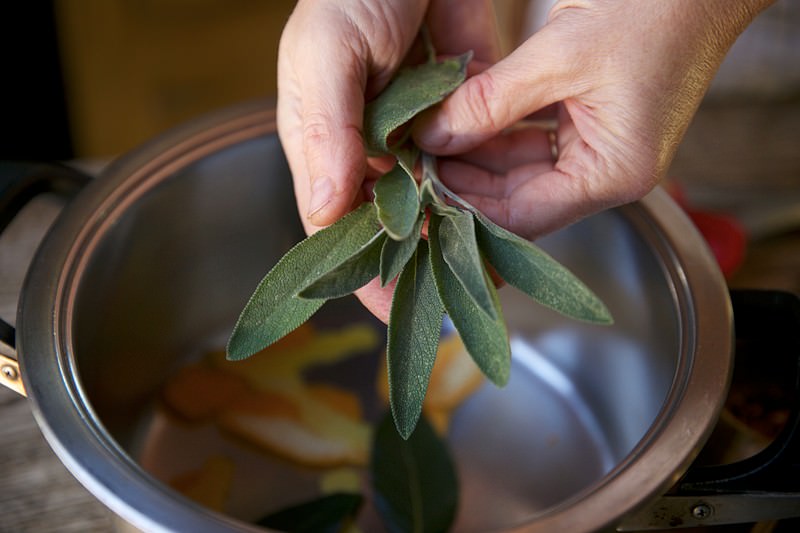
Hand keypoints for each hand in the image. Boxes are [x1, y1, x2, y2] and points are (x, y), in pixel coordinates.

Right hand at [277, 0, 501, 321]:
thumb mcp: (325, 49)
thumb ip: (324, 126)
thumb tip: (326, 210)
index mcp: (327, 143)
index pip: (339, 223)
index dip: (362, 268)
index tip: (393, 309)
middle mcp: (372, 148)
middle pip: (395, 222)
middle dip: (422, 263)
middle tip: (454, 304)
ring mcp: (418, 134)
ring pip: (440, 200)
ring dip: (462, 236)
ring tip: (490, 278)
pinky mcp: (460, 112)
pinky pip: (477, 161)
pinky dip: (492, 190)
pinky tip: (513, 223)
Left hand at [412, 0, 773, 238]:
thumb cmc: (649, 9)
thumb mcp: (557, 57)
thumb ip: (490, 103)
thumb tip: (433, 136)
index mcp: (614, 173)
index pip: (526, 217)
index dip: (468, 210)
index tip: (422, 195)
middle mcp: (607, 172)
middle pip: (518, 198)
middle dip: (465, 183)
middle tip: (414, 165)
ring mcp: (597, 148)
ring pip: (518, 170)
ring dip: (474, 155)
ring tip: (426, 142)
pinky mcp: (586, 124)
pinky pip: (529, 141)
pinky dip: (494, 131)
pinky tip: (457, 121)